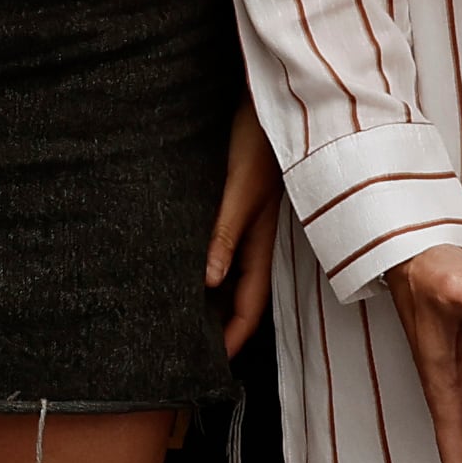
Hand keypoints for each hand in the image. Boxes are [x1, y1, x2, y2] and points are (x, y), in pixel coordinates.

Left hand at [204, 106, 276, 356]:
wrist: (273, 95)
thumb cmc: (259, 137)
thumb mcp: (238, 188)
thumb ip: (225, 233)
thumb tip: (208, 282)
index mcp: (262, 239)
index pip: (250, 305)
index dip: (234, 338)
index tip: (213, 367)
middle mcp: (258, 236)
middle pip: (242, 294)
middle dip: (224, 326)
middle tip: (193, 351)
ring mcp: (251, 219)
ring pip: (234, 272)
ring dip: (216, 298)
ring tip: (187, 318)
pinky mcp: (239, 200)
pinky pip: (226, 246)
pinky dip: (211, 265)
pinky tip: (190, 265)